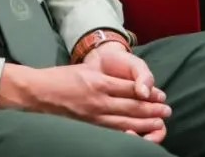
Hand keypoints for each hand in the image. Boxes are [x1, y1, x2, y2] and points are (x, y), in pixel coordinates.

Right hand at [0, 58, 170, 140]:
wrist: (37, 92)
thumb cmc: (58, 78)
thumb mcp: (84, 70)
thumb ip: (103, 77)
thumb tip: (125, 85)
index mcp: (98, 81)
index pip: (130, 88)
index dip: (148, 92)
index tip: (160, 95)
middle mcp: (98, 98)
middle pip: (132, 105)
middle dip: (152, 109)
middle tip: (167, 110)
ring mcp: (94, 114)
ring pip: (126, 120)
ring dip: (145, 122)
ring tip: (160, 123)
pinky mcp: (88, 125)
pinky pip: (112, 130)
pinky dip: (128, 132)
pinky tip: (137, 134)